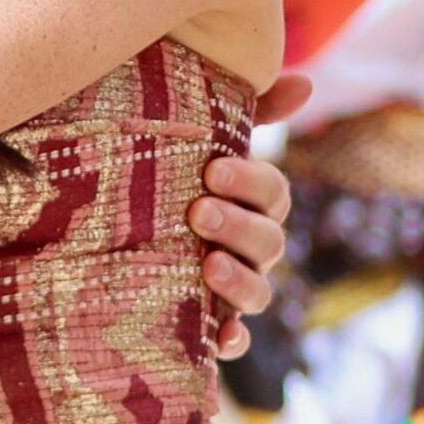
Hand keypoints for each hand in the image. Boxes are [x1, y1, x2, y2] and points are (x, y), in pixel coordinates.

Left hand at [189, 84, 298, 357]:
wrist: (117, 230)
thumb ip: (248, 110)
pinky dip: (231, 341)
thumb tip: (305, 82)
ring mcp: (235, 288)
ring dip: (238, 281)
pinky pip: (233, 340)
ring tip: (206, 264)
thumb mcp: (200, 137)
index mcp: (255, 202)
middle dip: (238, 227)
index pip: (273, 193)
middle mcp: (253, 247)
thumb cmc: (172, 173)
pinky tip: (219, 338)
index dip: (250, 182)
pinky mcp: (211, 324)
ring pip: (258, 293)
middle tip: (198, 211)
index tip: (212, 169)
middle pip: (268, 243)